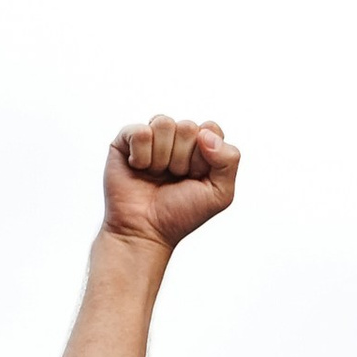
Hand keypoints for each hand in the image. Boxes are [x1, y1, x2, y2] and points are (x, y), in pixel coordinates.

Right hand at [103, 116, 238, 250]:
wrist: (145, 232)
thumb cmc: (180, 214)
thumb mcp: (220, 193)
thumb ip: (230, 159)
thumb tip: (205, 134)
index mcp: (199, 147)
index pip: (210, 128)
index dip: (204, 156)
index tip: (195, 177)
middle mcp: (175, 138)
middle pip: (187, 126)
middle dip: (182, 159)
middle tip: (173, 179)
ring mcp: (151, 138)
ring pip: (163, 123)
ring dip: (162, 158)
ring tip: (156, 175)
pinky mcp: (126, 140)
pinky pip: (140, 132)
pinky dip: (141, 156)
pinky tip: (139, 169)